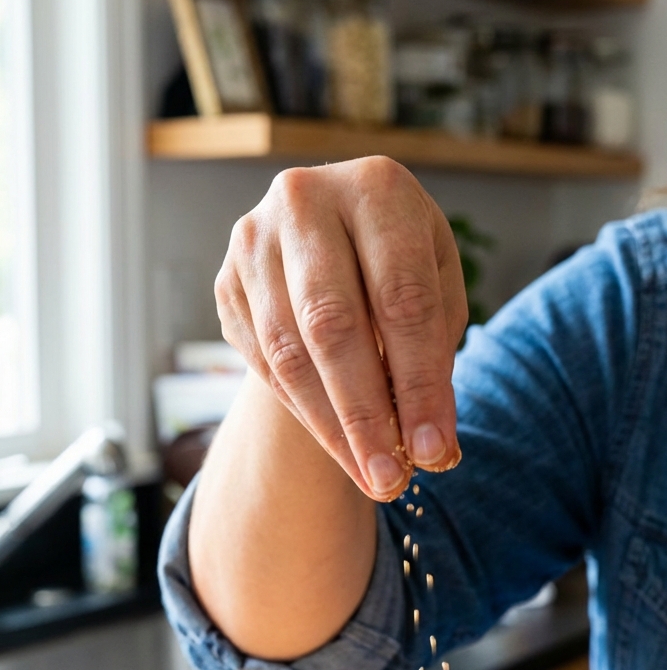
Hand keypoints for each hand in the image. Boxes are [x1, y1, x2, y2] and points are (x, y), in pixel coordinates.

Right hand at [214, 157, 468, 500]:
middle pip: (333, 325)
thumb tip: (433, 446)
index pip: (401, 299)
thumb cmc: (400, 266)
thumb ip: (435, 357)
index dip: (420, 382)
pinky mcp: (226, 282)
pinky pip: (264, 362)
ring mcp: (254, 240)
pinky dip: (304, 413)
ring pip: (289, 351)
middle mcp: (306, 201)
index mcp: (377, 189)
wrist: (332, 235)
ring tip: (371, 477)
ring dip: (332, 427)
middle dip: (366, 414)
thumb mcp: (437, 293)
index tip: (436, 450)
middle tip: (392, 480)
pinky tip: (339, 446)